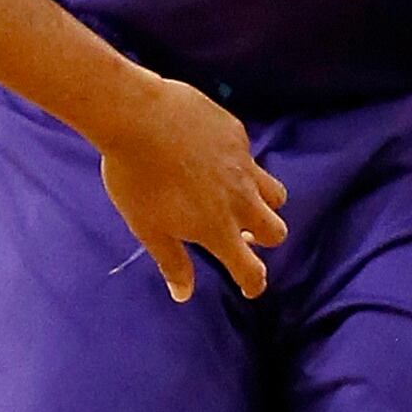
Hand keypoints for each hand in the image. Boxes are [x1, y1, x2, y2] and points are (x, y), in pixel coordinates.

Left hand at [91, 74, 286, 301]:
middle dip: (263, 240)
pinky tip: (212, 160)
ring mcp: (243, 166)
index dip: (253, 283)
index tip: (250, 287)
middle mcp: (240, 200)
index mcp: (217, 228)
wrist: (136, 117)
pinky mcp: (237, 136)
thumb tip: (183, 294)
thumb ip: (172, 261)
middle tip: (240, 237)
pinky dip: (239, 168)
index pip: (250, 269)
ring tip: (238, 201)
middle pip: (275, 231)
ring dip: (264, 205)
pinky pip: (250, 158)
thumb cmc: (135, 177)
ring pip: (275, 194)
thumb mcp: (147, 227)